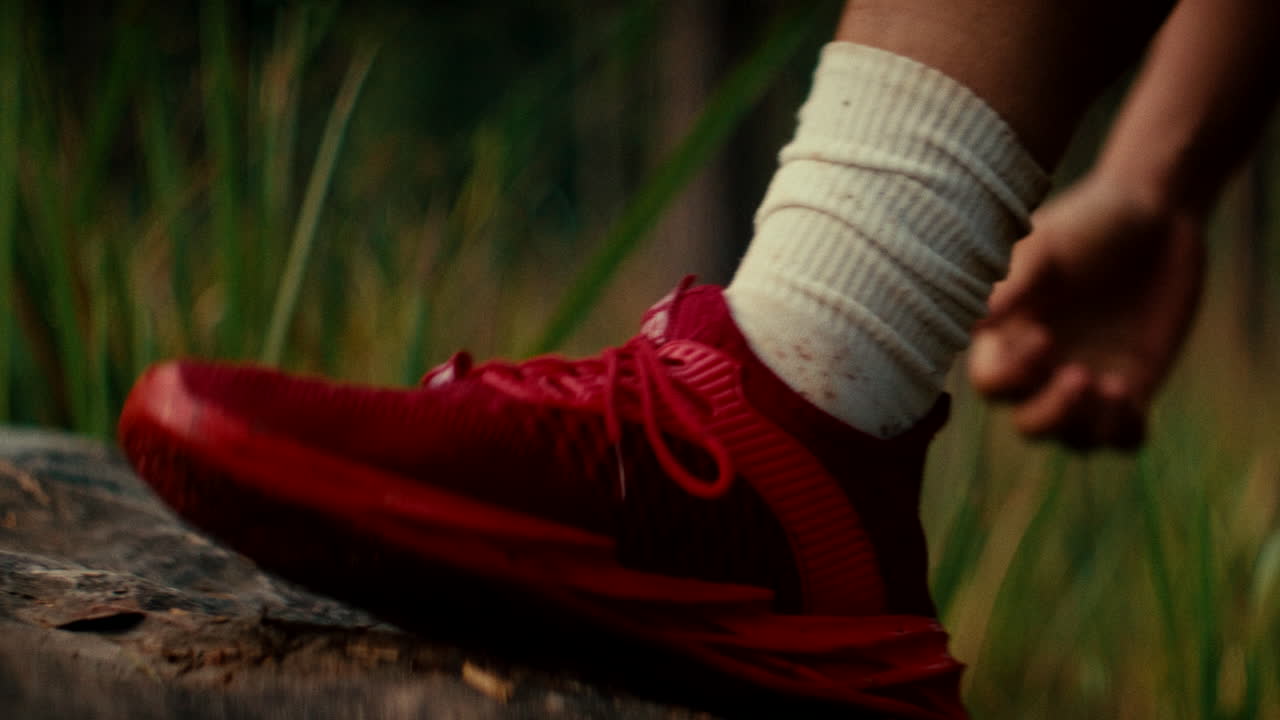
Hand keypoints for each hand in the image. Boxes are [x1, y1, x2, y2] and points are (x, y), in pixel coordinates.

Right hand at [967, 172, 1205, 449]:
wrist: (1155, 214)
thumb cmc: (1088, 222)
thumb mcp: (1047, 248)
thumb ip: (1013, 287)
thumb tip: (974, 321)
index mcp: (1009, 336)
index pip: (992, 382)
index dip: (1012, 373)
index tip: (1044, 334)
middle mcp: (1043, 367)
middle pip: (1030, 423)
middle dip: (1052, 412)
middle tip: (1081, 376)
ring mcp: (1087, 380)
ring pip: (1075, 437)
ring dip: (1090, 425)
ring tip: (1116, 388)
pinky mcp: (1132, 385)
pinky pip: (1122, 436)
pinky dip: (1125, 432)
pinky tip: (1133, 397)